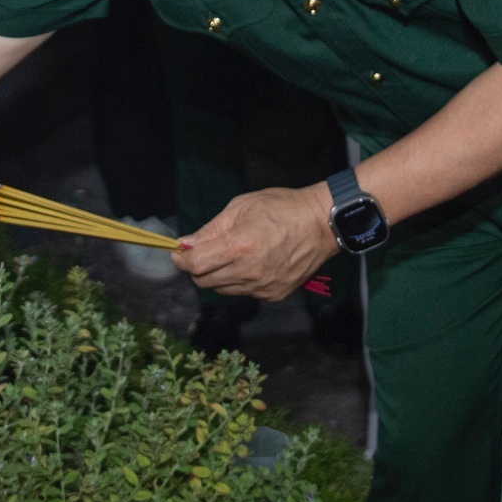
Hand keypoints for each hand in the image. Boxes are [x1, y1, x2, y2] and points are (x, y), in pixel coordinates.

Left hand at [173, 184, 338, 300]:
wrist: (321, 224)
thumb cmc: (282, 208)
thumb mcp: (242, 207)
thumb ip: (211, 229)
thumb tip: (186, 244)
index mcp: (240, 246)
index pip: (195, 265)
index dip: (181, 259)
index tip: (179, 252)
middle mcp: (249, 272)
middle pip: (204, 281)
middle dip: (197, 267)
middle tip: (204, 251)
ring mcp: (262, 287)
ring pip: (222, 289)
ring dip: (218, 274)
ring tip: (233, 254)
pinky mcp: (273, 294)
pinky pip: (243, 292)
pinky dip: (239, 280)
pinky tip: (252, 263)